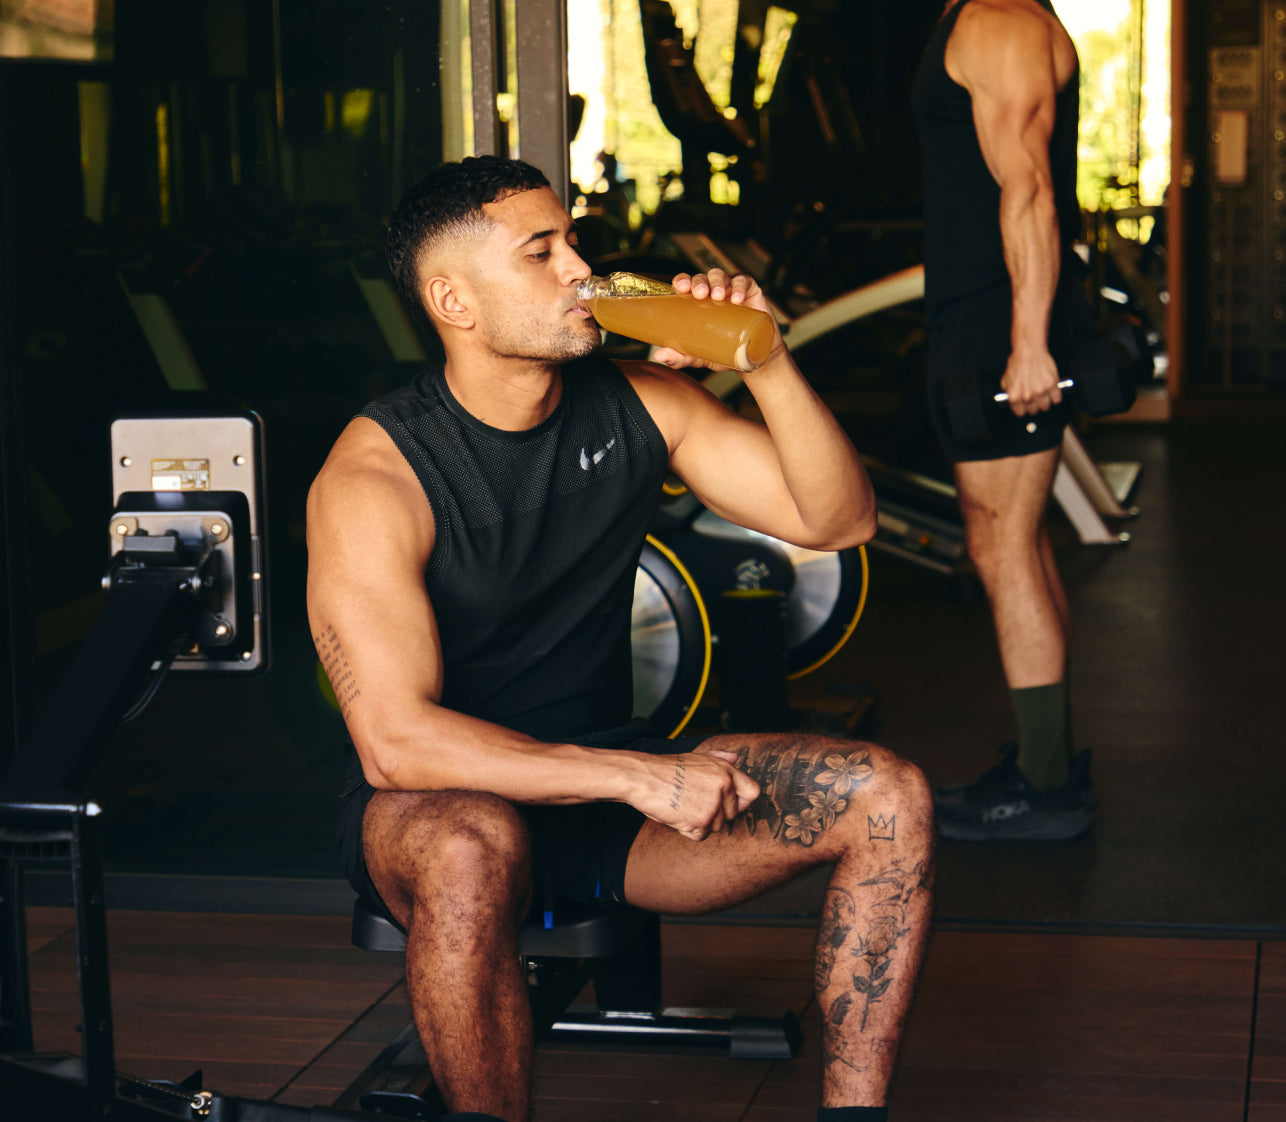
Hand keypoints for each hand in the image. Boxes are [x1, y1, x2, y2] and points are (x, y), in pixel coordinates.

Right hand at [633, 749, 759, 841]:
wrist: (643, 778)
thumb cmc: (666, 768)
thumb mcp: (697, 757)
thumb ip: (720, 758)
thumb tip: (735, 758)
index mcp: (726, 771)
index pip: (752, 792)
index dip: (741, 801)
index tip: (729, 803)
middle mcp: (724, 787)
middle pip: (732, 814)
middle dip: (715, 814)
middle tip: (693, 803)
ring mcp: (713, 805)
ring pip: (716, 827)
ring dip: (701, 823)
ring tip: (683, 807)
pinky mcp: (700, 822)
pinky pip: (701, 835)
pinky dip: (689, 830)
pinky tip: (677, 815)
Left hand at [650, 268, 784, 370]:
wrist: (753, 357)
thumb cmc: (723, 351)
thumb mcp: (700, 356)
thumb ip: (681, 356)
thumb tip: (659, 356)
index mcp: (696, 302)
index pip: (685, 284)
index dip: (682, 281)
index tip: (681, 287)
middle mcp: (711, 291)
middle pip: (701, 278)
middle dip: (699, 282)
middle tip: (700, 294)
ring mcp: (730, 289)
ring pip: (720, 275)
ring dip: (717, 282)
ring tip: (718, 296)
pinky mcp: (749, 290)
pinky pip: (743, 281)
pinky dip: (739, 286)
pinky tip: (738, 298)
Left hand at [999, 347, 1062, 415]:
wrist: (1029, 351)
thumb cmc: (1017, 363)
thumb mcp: (1006, 380)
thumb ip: (1008, 393)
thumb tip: (1011, 401)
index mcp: (1015, 397)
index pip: (1021, 413)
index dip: (1024, 409)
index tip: (1026, 406)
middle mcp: (1027, 397)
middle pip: (1034, 411)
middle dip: (1034, 405)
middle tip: (1035, 398)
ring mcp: (1040, 391)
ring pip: (1046, 407)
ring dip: (1045, 402)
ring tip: (1044, 395)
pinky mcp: (1052, 385)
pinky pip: (1057, 400)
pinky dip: (1055, 397)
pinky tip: (1052, 391)